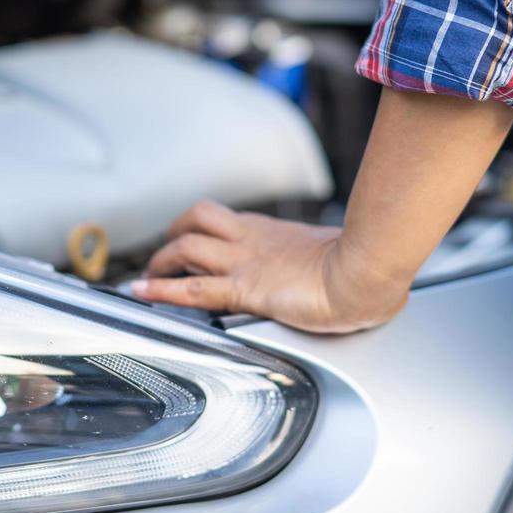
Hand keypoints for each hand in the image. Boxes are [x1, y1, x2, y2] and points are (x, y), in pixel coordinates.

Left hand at [131, 200, 408, 333]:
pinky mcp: (245, 290)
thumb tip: (340, 272)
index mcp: (274, 233)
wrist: (369, 271)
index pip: (226, 222)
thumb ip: (325, 264)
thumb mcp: (337, 259)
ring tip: (147, 278)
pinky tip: (142, 293)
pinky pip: (193, 288)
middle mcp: (254, 241)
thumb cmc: (365, 267)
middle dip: (174, 234)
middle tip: (164, 255)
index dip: (202, 229)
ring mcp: (246, 263)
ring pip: (187, 247)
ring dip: (161, 261)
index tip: (190, 244)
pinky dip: (161, 290)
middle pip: (198, 220)